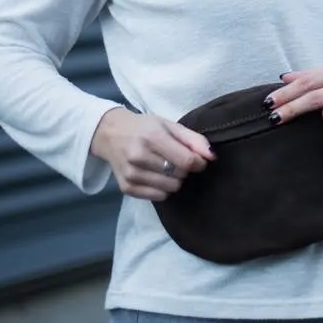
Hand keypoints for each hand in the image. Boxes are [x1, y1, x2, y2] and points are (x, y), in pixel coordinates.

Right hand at [90, 108, 214, 200]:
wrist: (110, 134)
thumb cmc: (144, 127)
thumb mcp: (169, 125)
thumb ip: (193, 140)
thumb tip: (212, 157)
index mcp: (152, 137)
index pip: (187, 161)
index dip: (198, 163)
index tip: (197, 159)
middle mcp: (139, 157)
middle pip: (180, 176)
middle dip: (183, 169)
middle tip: (174, 159)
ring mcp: (131, 174)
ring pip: (171, 188)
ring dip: (173, 180)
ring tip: (164, 167)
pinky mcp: (126, 188)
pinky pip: (158, 197)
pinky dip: (162, 189)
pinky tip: (155, 176)